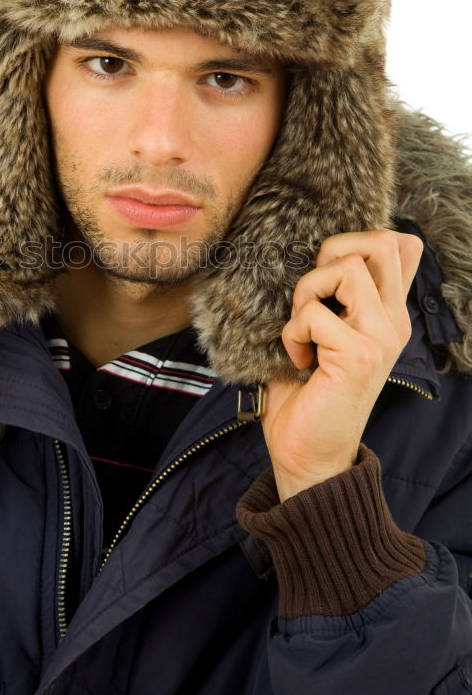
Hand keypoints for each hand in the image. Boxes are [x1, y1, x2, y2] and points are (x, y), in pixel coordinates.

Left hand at [261, 229, 423, 500]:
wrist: (309, 455)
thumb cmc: (308, 395)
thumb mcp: (325, 337)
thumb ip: (332, 300)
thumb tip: (316, 255)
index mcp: (389, 314)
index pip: (403, 246)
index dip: (362, 238)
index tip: (330, 272)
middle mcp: (393, 322)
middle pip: (381, 241)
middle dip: (333, 251)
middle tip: (314, 294)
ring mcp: (380, 337)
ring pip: (347, 266)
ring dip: (308, 290)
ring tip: (303, 327)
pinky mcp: (358, 355)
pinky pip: (313, 312)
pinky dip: (292, 332)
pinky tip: (298, 360)